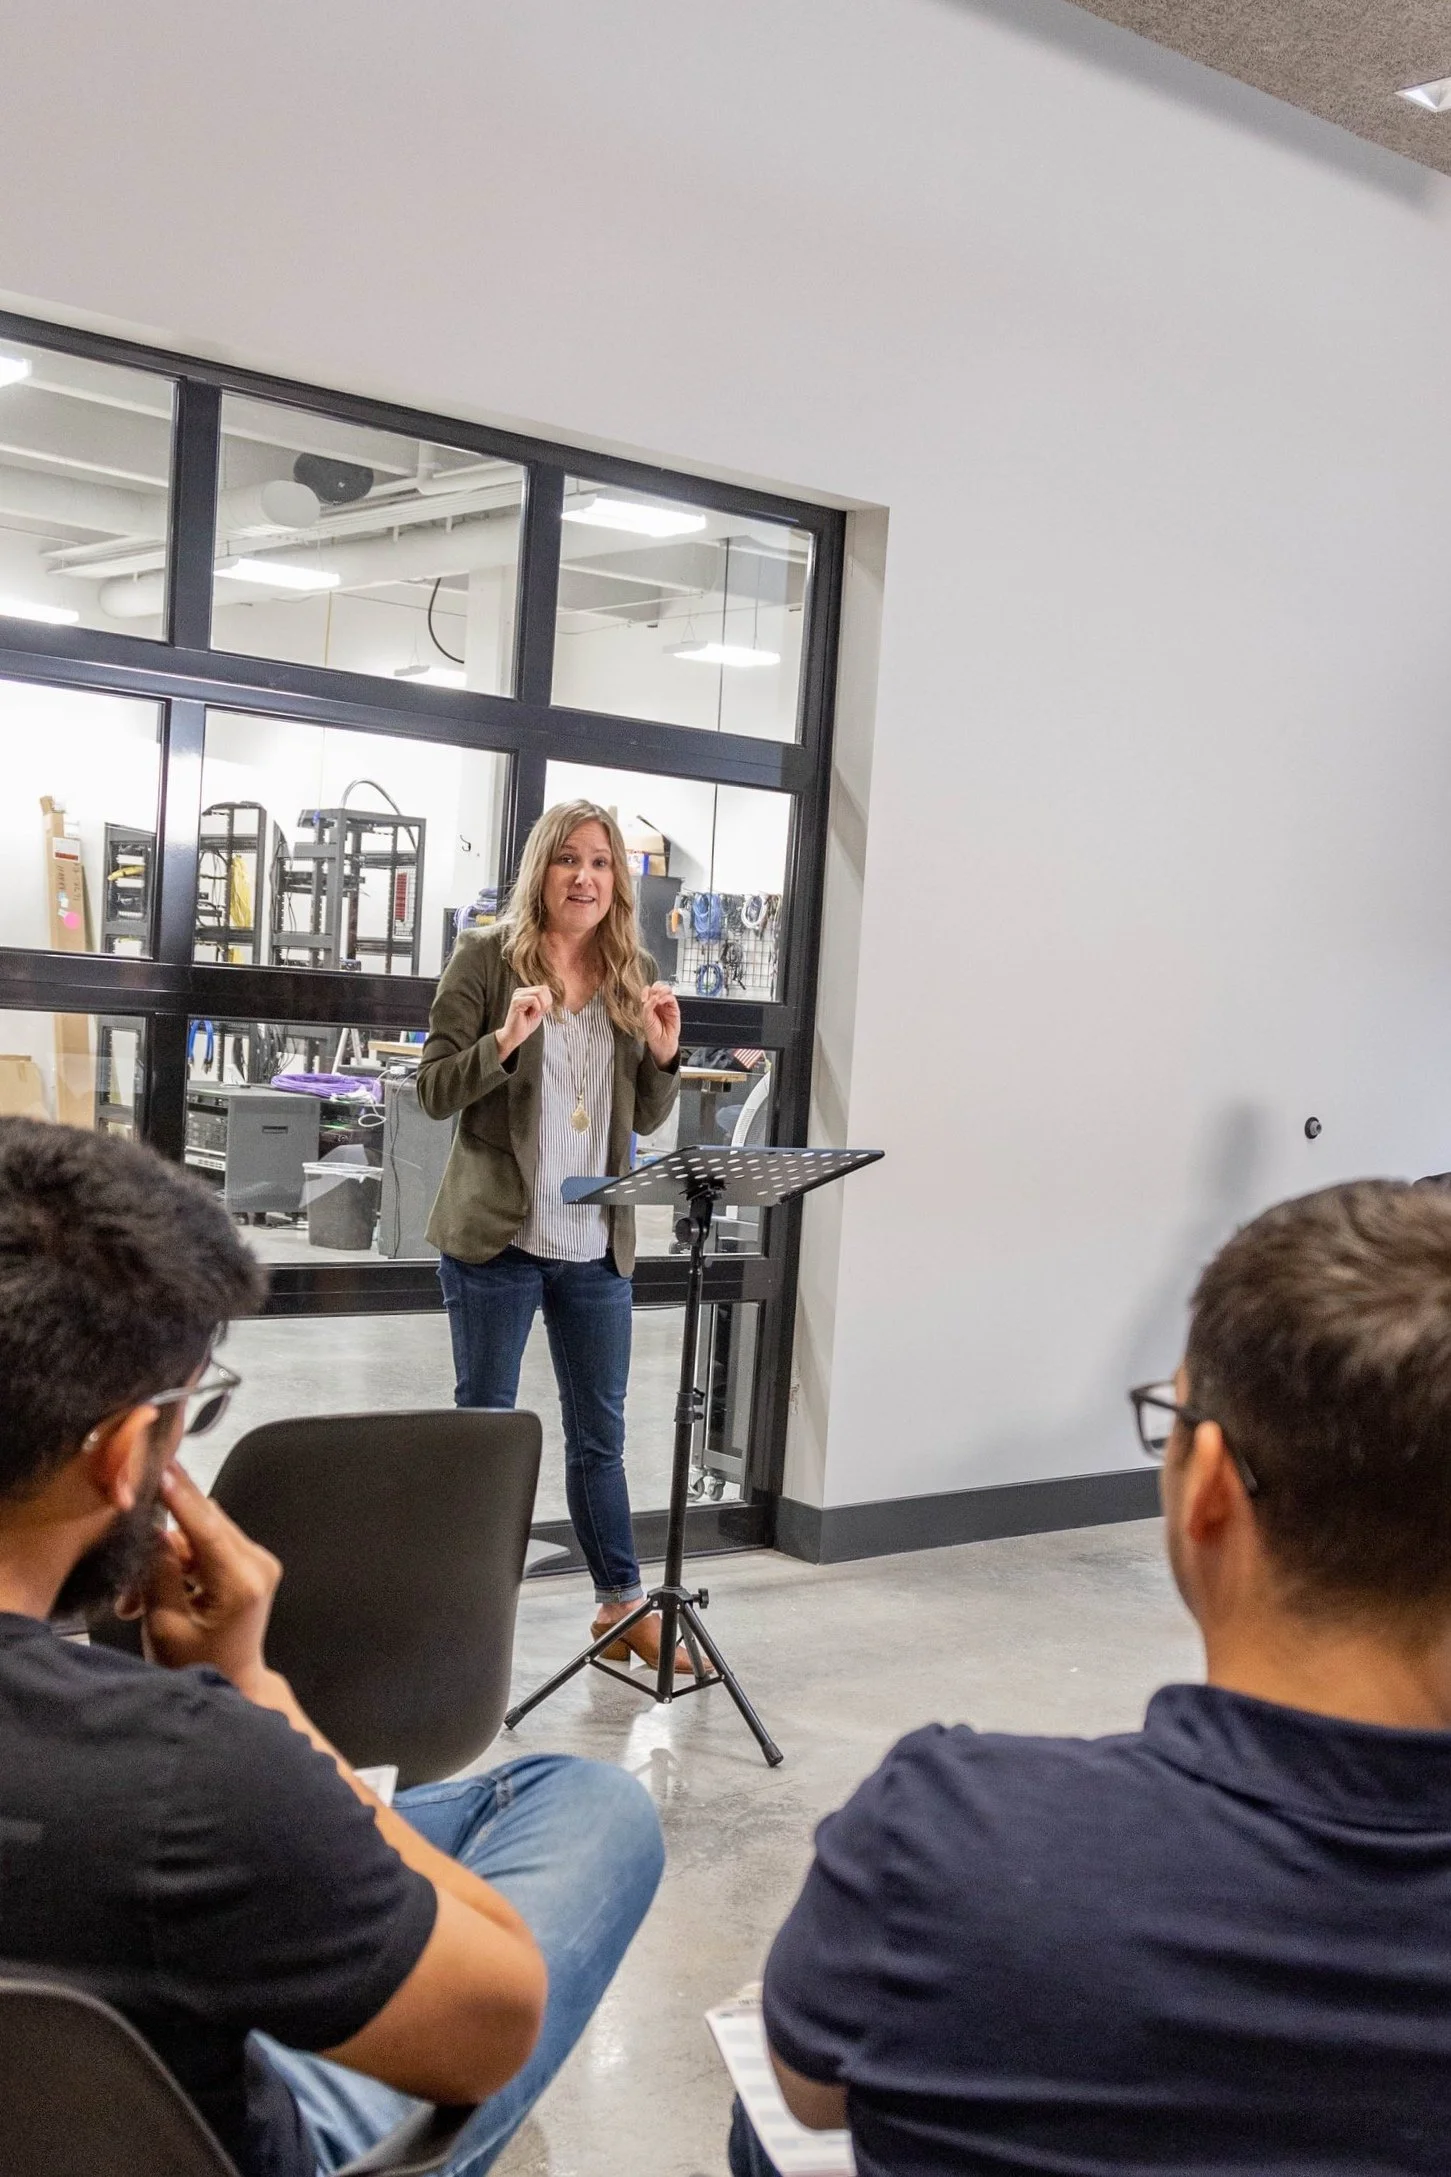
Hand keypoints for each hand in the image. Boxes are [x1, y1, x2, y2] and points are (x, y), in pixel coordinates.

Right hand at [123, 1462, 281, 1696]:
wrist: (234, 1686)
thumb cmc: (197, 1667)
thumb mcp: (166, 1624)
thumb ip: (159, 1573)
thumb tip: (153, 1530)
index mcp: (242, 1581)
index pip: (205, 1524)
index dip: (179, 1493)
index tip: (158, 1466)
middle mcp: (259, 1564)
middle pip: (205, 1522)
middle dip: (162, 1537)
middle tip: (129, 1553)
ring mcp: (259, 1562)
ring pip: (203, 1533)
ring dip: (167, 1555)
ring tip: (137, 1597)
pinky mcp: (252, 1564)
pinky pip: (211, 1545)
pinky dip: (182, 1561)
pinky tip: (158, 1590)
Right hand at [495, 983, 552, 1061]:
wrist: (515, 1036)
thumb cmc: (525, 1025)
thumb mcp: (539, 1011)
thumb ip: (544, 1001)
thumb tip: (550, 995)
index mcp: (525, 992)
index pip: (544, 988)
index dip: (548, 1001)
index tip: (542, 1012)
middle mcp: (520, 991)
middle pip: (543, 989)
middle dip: (546, 1003)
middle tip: (539, 1014)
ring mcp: (517, 995)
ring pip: (539, 992)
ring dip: (541, 1006)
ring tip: (534, 1015)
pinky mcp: (516, 1001)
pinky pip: (534, 999)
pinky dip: (537, 1009)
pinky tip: (531, 1015)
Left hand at [641, 981, 680, 1064]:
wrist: (662, 1043)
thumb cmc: (653, 1033)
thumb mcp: (646, 1018)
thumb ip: (648, 1006)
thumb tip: (652, 997)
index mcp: (650, 1003)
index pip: (648, 990)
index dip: (646, 991)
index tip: (643, 998)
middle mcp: (658, 1002)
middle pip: (658, 986)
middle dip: (655, 988)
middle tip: (652, 995)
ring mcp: (667, 1005)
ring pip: (666, 989)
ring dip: (661, 990)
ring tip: (657, 997)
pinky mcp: (674, 1008)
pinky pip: (672, 998)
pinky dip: (666, 997)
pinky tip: (661, 1002)